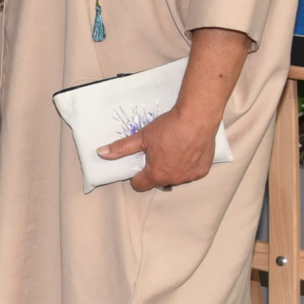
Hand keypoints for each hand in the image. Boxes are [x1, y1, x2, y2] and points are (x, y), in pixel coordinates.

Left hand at [102, 106, 220, 191]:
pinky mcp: (203, 170)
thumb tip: (101, 153)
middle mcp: (173, 179)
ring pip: (176, 177)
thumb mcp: (142, 137)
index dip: (136, 176)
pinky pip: (191, 172)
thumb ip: (121, 148)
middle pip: (158, 181)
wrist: (197, 118)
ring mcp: (190, 177)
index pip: (139, 185)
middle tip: (158, 153)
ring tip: (174, 150)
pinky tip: (187, 151)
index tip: (139, 165)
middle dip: (156, 171)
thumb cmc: (168, 128)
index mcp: (156, 174)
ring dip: (173, 169)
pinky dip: (188, 165)